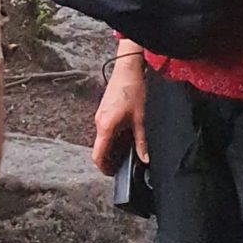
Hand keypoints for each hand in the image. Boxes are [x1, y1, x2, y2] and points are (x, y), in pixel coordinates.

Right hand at [92, 53, 146, 172]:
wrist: (127, 69)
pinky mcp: (103, 110)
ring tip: (128, 149)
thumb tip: (145, 158)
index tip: (113, 174)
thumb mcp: (140, 118)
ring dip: (112, 147)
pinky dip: (112, 137)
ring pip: (102, 139)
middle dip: (110, 158)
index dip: (104, 168)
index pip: (98, 155)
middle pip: (99, 148)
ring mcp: (100, 116)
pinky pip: (104, 129)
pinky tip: (126, 134)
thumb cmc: (133, 90)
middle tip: (125, 163)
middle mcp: (99, 122)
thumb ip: (141, 141)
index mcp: (106, 127)